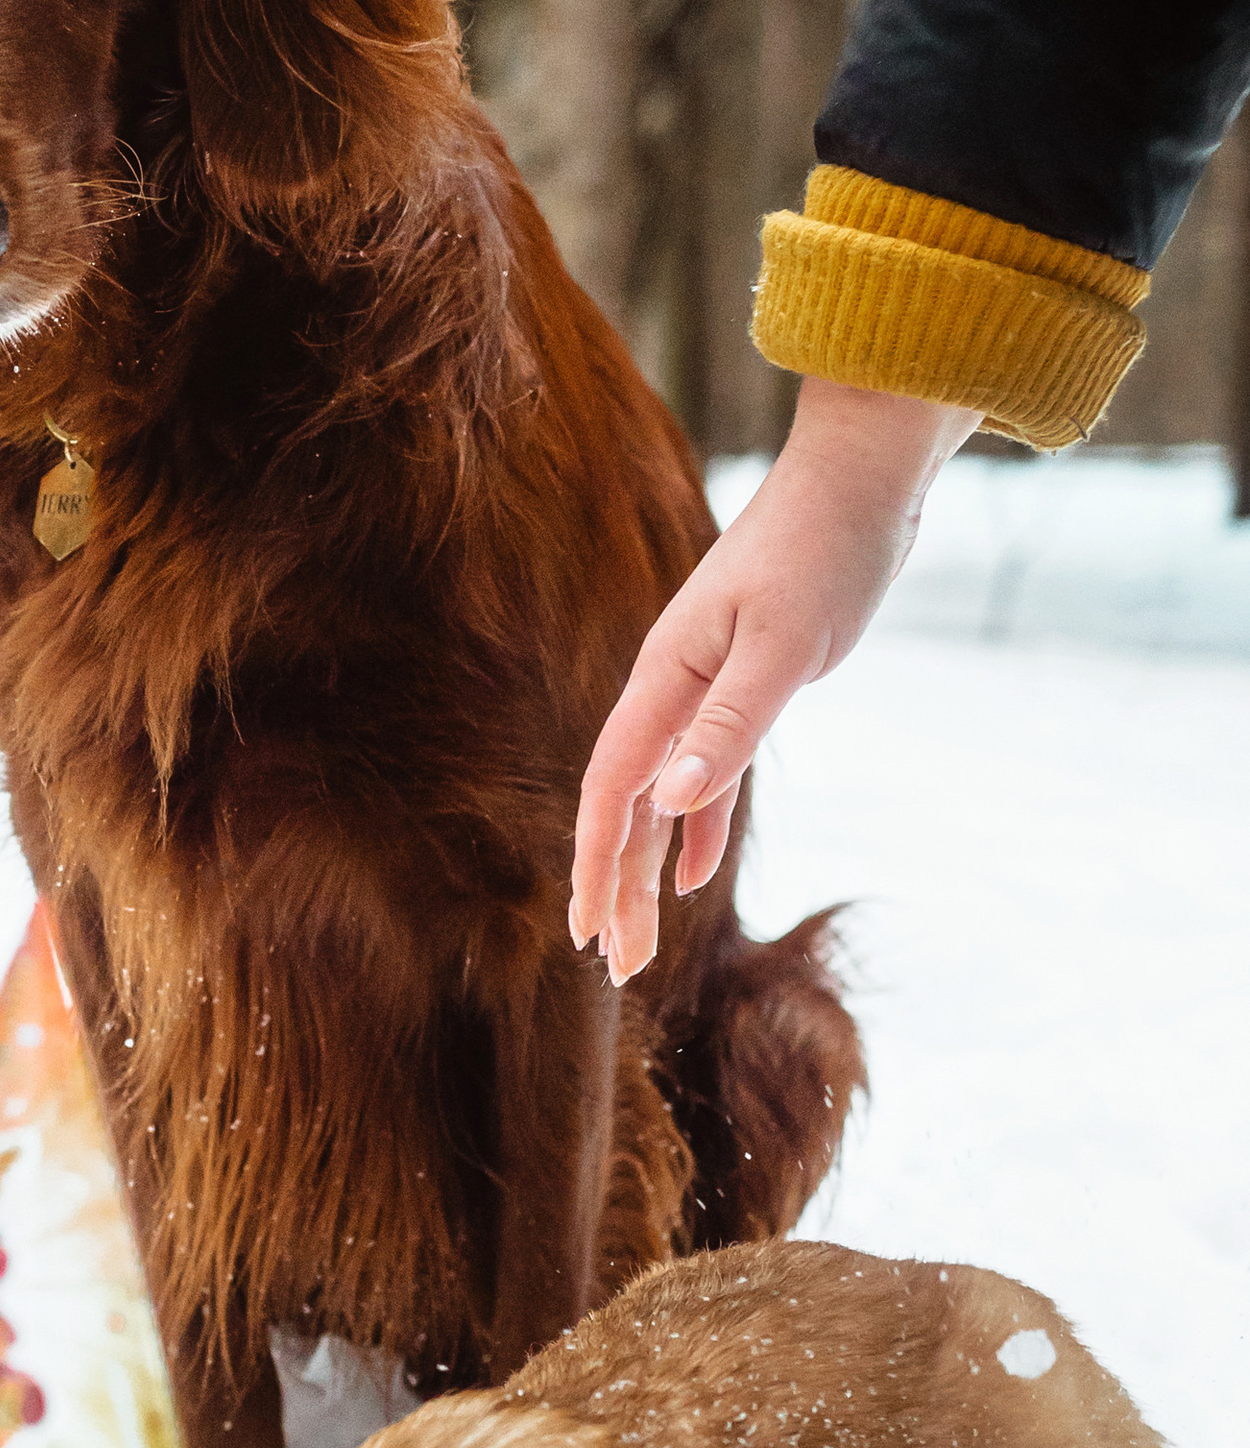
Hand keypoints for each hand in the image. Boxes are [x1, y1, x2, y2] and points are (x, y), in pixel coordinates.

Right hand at [570, 378, 978, 984]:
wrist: (861, 480)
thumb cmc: (824, 550)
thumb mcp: (784, 644)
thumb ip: (729, 725)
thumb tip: (672, 801)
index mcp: (666, 678)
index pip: (614, 788)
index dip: (596, 863)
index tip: (586, 931)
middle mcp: (673, 689)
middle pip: (629, 807)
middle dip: (615, 887)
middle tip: (612, 966)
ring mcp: (706, 690)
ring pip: (663, 799)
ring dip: (648, 871)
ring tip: (636, 941)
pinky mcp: (746, 688)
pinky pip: (707, 776)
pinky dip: (697, 829)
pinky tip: (693, 876)